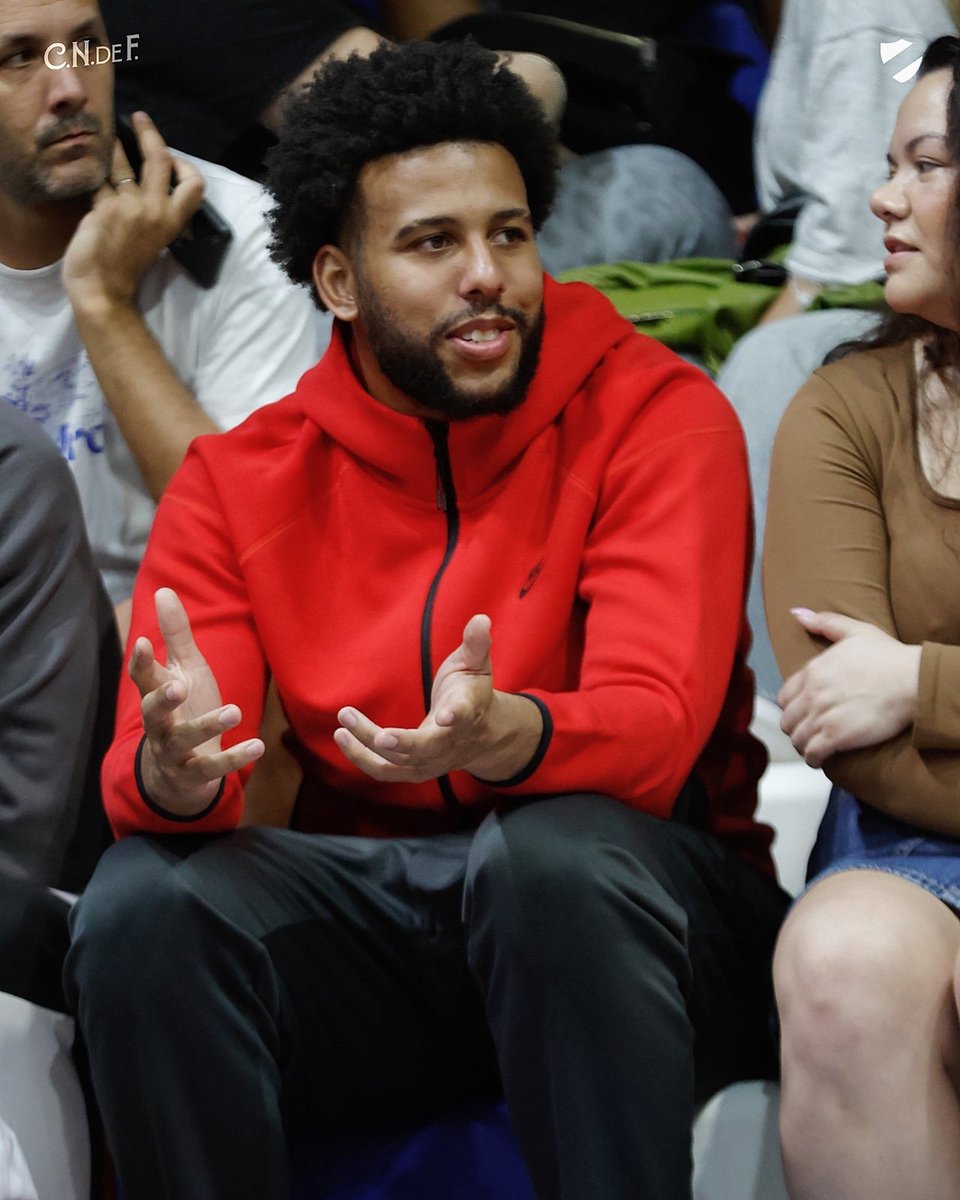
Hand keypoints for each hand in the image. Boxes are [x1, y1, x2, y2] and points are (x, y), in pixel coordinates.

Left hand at [63, 111, 203, 311]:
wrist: (103, 290)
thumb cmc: (126, 268)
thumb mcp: (152, 239)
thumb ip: (150, 212)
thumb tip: (142, 184)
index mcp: (172, 222)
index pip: (194, 185)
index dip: (186, 165)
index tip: (172, 158)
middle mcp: (156, 211)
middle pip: (160, 160)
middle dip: (149, 133)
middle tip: (140, 118)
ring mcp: (130, 207)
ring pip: (123, 163)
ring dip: (114, 145)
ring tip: (107, 135)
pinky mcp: (104, 208)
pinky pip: (99, 181)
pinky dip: (93, 172)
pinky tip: (86, 167)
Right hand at [130, 588, 262, 815]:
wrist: (181, 770)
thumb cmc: (185, 709)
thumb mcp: (184, 670)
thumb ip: (175, 635)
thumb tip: (162, 590)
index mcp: (157, 694)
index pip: (143, 678)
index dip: (141, 662)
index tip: (144, 641)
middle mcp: (159, 723)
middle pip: (152, 712)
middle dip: (163, 700)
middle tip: (180, 687)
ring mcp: (175, 751)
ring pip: (184, 739)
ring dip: (208, 725)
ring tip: (234, 711)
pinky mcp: (196, 772)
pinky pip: (213, 767)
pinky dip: (234, 758)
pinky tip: (258, 745)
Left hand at [334, 614, 541, 783]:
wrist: (481, 735)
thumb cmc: (472, 692)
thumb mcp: (477, 666)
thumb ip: (476, 644)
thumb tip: (480, 618)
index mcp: (468, 712)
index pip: (463, 715)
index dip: (455, 716)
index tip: (445, 715)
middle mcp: (449, 742)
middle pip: (426, 749)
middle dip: (402, 743)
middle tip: (378, 735)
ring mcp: (431, 760)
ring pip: (398, 761)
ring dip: (368, 747)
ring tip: (343, 723)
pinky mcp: (413, 770)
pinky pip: (384, 771)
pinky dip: (362, 758)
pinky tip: (343, 736)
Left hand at [778, 609, 921, 766]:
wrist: (912, 680)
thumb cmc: (888, 656)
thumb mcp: (854, 630)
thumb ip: (824, 623)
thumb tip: (797, 613)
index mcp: (813, 671)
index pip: (785, 696)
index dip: (791, 707)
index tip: (800, 713)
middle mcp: (813, 693)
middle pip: (788, 720)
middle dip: (796, 728)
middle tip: (807, 732)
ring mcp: (823, 716)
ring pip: (797, 738)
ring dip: (803, 745)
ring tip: (813, 747)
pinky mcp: (837, 736)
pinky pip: (813, 753)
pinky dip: (813, 758)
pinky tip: (820, 759)